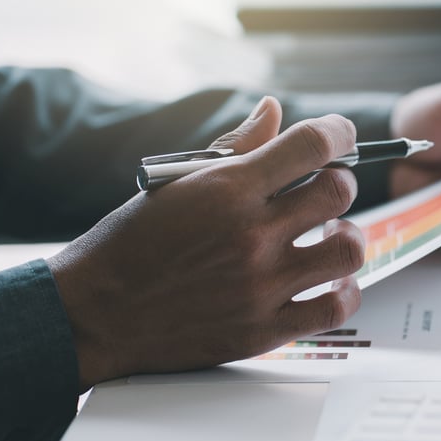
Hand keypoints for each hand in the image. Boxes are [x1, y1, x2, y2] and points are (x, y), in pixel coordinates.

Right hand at [48, 97, 365, 389]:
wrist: (92, 315)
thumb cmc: (130, 244)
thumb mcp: (175, 184)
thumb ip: (235, 148)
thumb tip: (273, 110)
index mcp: (227, 191)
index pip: (311, 145)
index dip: (339, 133)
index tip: (341, 135)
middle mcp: (250, 236)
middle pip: (339, 192)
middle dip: (341, 182)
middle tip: (328, 189)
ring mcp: (260, 286)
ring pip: (347, 249)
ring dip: (347, 236)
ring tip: (330, 234)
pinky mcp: (263, 330)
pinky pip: (335, 308)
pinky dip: (344, 291)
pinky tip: (330, 281)